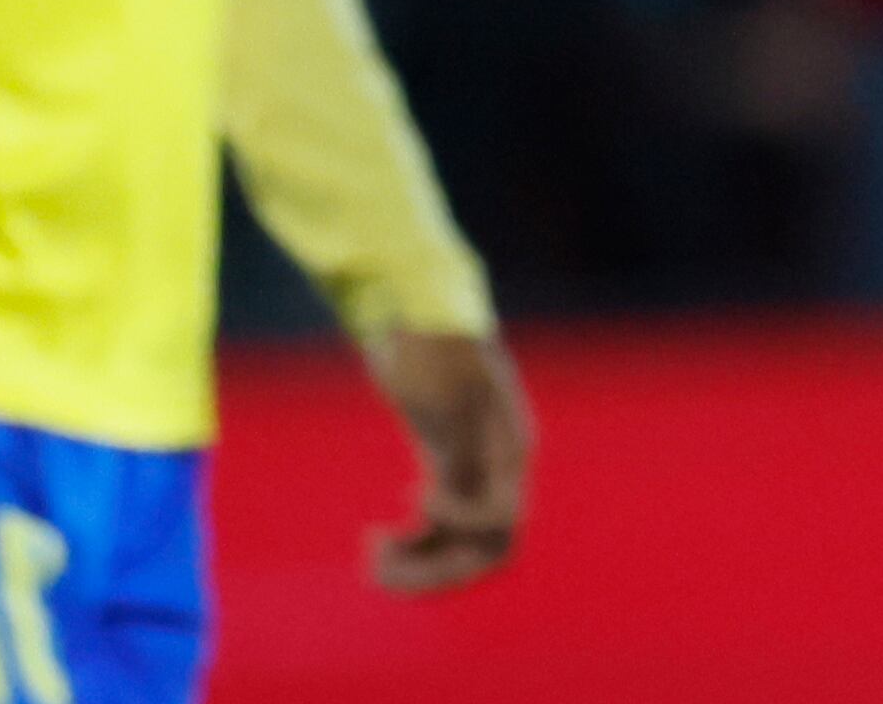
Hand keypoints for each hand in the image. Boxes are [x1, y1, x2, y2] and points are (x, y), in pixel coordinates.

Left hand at [361, 329, 529, 594]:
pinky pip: (441, 537)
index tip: (417, 494)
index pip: (504, 519)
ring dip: (420, 569)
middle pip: (484, 550)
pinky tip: (376, 542)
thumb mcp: (440, 364)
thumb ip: (453, 399)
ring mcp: (475, 473)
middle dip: (436, 572)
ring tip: (372, 562)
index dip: (460, 525)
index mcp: (510, 446)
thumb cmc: (427, 334)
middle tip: (379, 566)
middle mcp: (500, 469)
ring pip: (461, 552)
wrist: (413, 311)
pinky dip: (411, 549)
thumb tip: (451, 413)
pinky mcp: (448, 475)